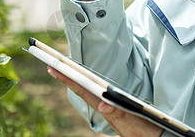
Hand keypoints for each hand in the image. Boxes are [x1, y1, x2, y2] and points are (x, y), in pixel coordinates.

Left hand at [47, 66, 162, 136]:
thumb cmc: (145, 131)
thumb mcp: (134, 122)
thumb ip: (119, 113)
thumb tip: (104, 103)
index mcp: (107, 108)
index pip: (83, 90)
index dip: (68, 79)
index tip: (53, 68)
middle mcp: (105, 106)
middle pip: (82, 89)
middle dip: (66, 75)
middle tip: (50, 64)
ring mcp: (109, 107)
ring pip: (88, 91)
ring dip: (74, 79)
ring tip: (60, 69)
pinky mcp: (116, 107)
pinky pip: (96, 93)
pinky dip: (86, 85)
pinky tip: (83, 81)